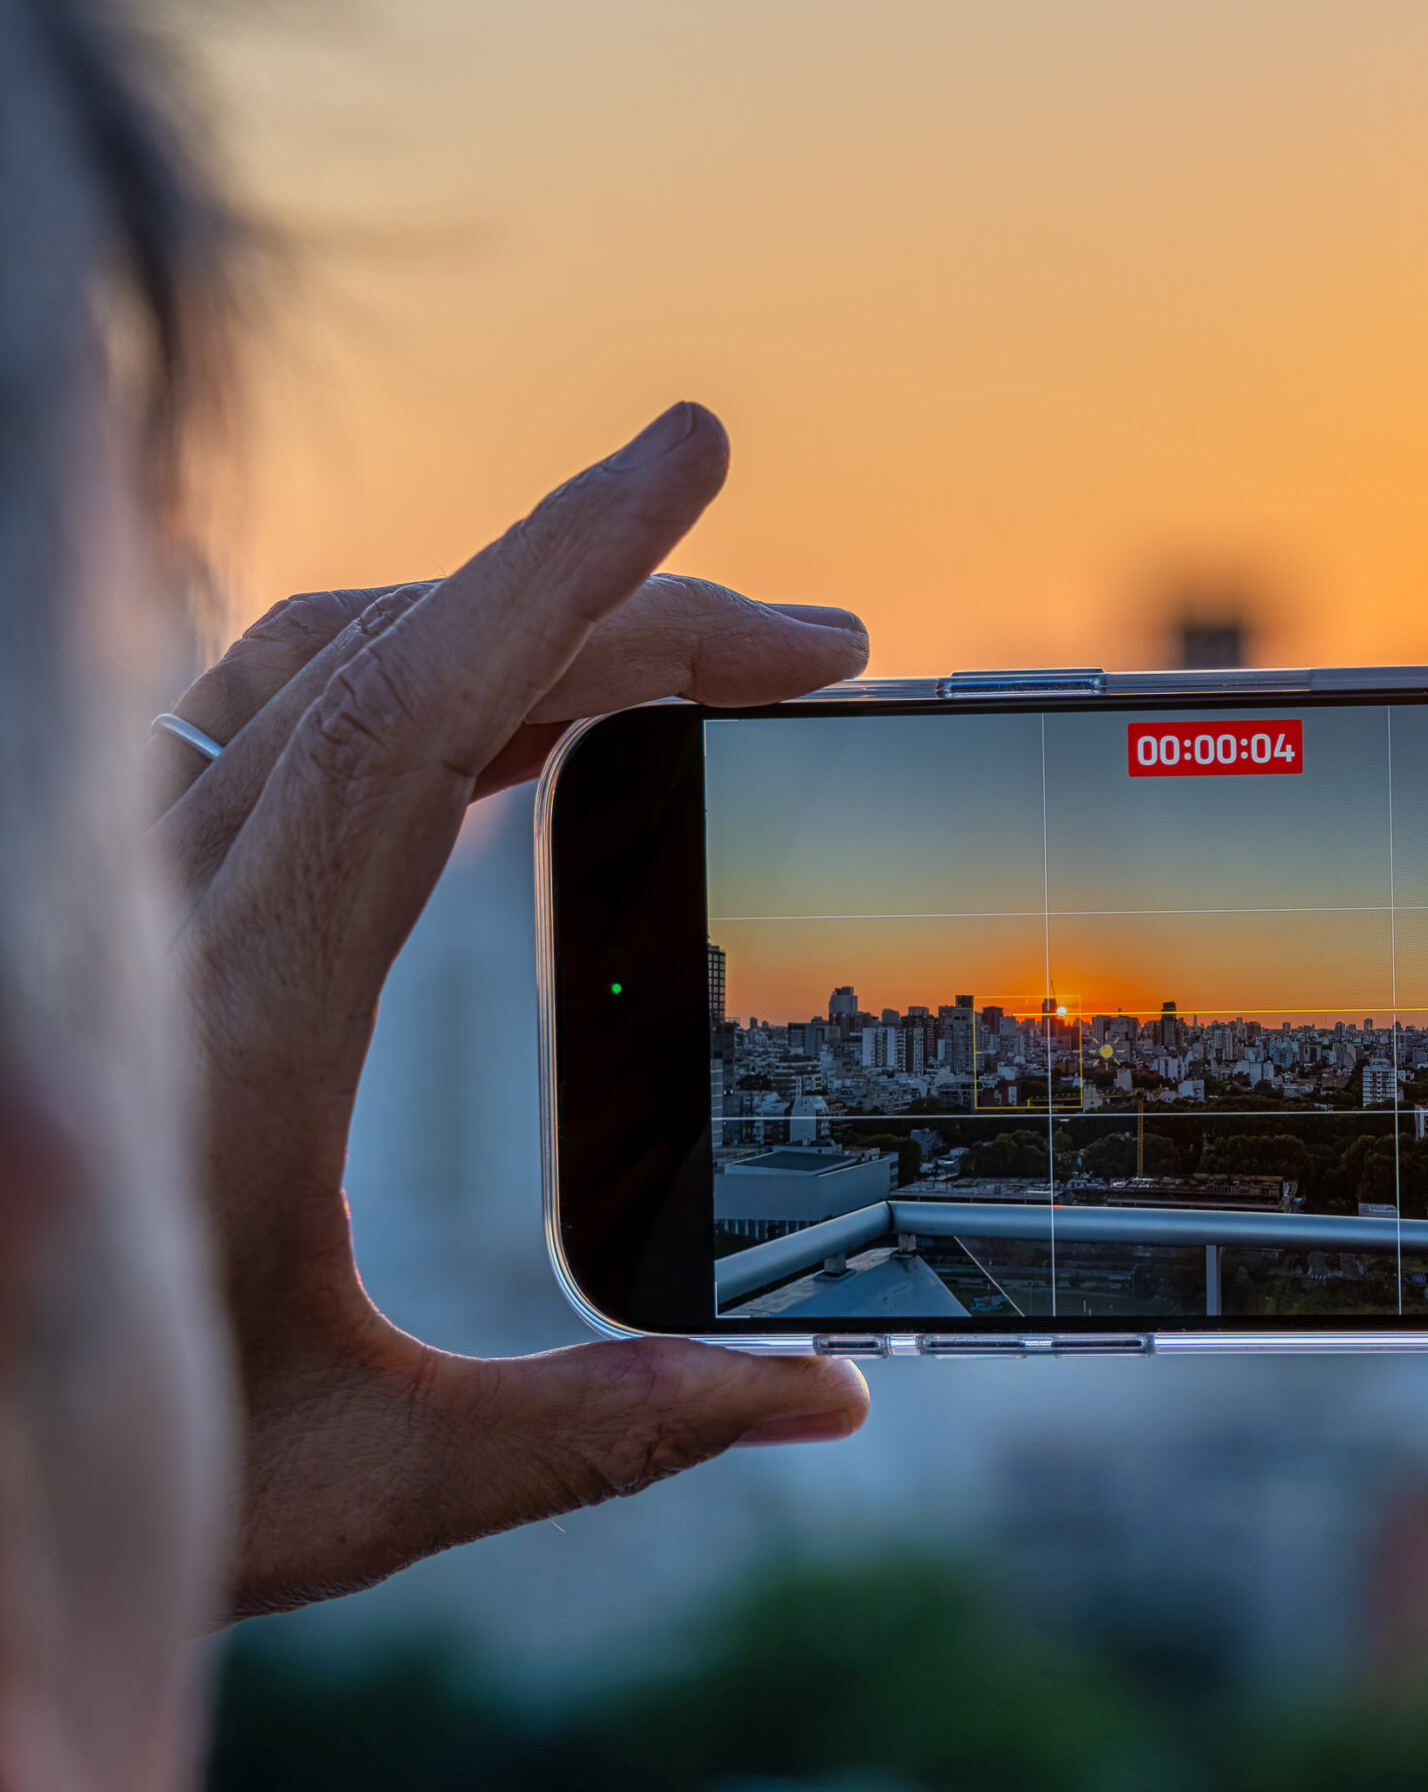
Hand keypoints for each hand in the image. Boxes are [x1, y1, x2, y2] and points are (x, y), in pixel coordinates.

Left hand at [160, 404, 877, 1616]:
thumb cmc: (87, 1469)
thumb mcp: (357, 1485)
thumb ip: (602, 1426)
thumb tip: (828, 1395)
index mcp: (232, 1021)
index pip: (405, 713)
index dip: (561, 569)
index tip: (690, 454)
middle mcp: (157, 918)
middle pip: (405, 665)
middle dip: (633, 611)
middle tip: (824, 654)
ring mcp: (123, 895)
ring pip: (326, 664)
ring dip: (525, 626)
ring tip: (704, 666)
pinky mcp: (118, 909)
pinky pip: (272, 717)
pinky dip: (426, 673)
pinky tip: (519, 722)